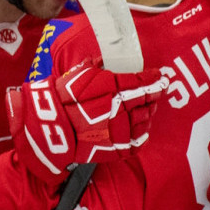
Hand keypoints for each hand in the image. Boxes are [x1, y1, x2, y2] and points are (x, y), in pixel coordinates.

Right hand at [9, 58, 165, 180]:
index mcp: (115, 87)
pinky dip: (142, 137)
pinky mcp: (115, 148)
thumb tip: (104, 61)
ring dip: (148, 114)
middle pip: (147, 101)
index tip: (160, 77)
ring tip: (148, 111)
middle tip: (156, 93)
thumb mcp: (78, 74)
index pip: (143, 82)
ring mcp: (120, 129)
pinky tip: (141, 131)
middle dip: (153, 96)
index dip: (154, 79)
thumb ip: (96, 66)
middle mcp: (122, 108)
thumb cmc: (62, 96)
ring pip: (144, 121)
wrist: (49, 126)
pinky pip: (136, 143)